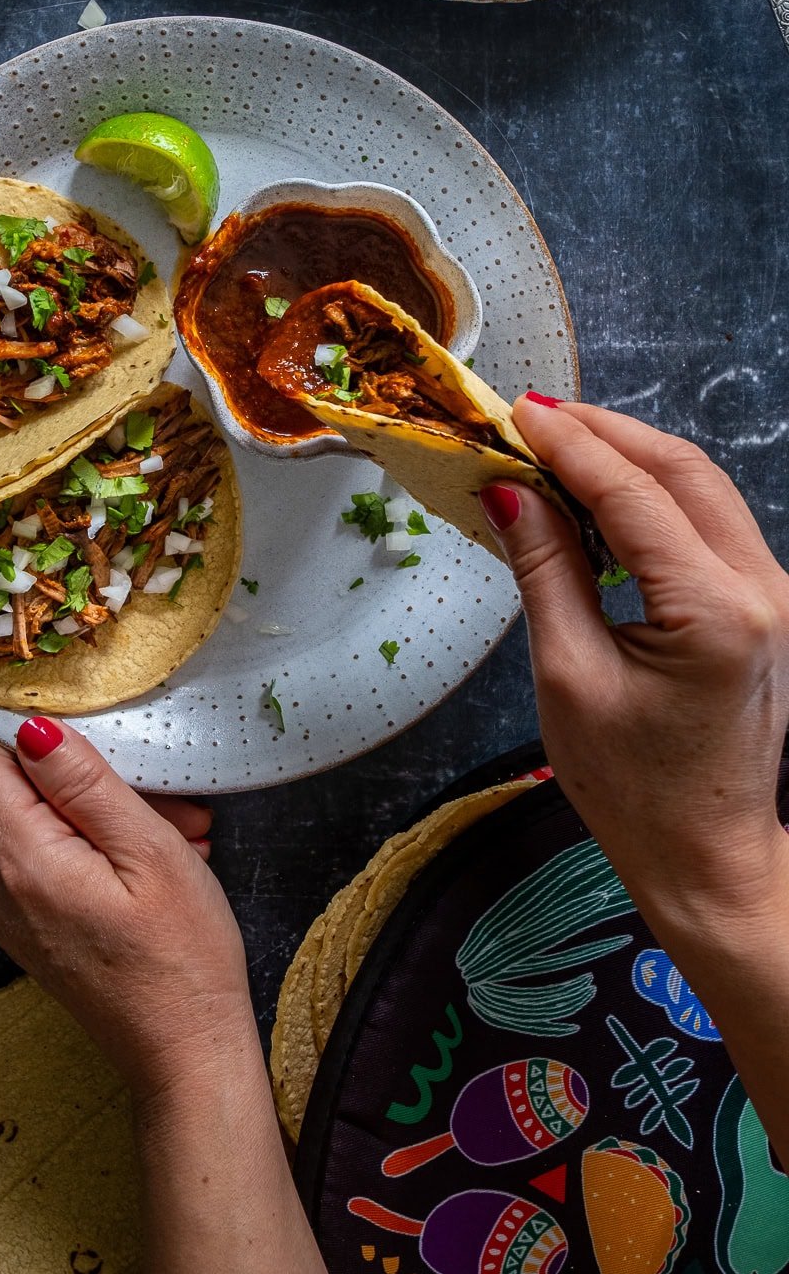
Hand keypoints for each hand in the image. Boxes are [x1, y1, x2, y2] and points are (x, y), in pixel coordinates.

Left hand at [0, 718, 257, 1102]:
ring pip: (44, 827)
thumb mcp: (148, 852)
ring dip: (110, 819)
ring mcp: (13, 916)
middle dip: (91, 783)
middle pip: (19, 794)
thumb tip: (31, 728)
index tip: (92, 745)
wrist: (189, 1059)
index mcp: (21, 863)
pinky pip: (54, 864)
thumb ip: (84, 785)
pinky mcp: (34, 932)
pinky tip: (157, 871)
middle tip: (171, 805)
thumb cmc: (182, 958)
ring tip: (181, 839)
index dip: (25, 738)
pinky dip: (103, 854)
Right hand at [479, 396, 788, 933]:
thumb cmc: (636, 792)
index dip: (569, 445)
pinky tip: (596, 492)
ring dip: (628, 457)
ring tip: (553, 444)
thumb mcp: (570, 677)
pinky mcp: (758, 605)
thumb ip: (544, 571)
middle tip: (530, 417)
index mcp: (716, 611)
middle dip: (604, 433)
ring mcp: (769, 595)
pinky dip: (649, 494)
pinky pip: (705, 523)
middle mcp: (759, 590)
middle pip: (682, 470)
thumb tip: (509, 493)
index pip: (634, 494)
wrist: (707, 859)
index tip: (515, 414)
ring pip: (700, 487)